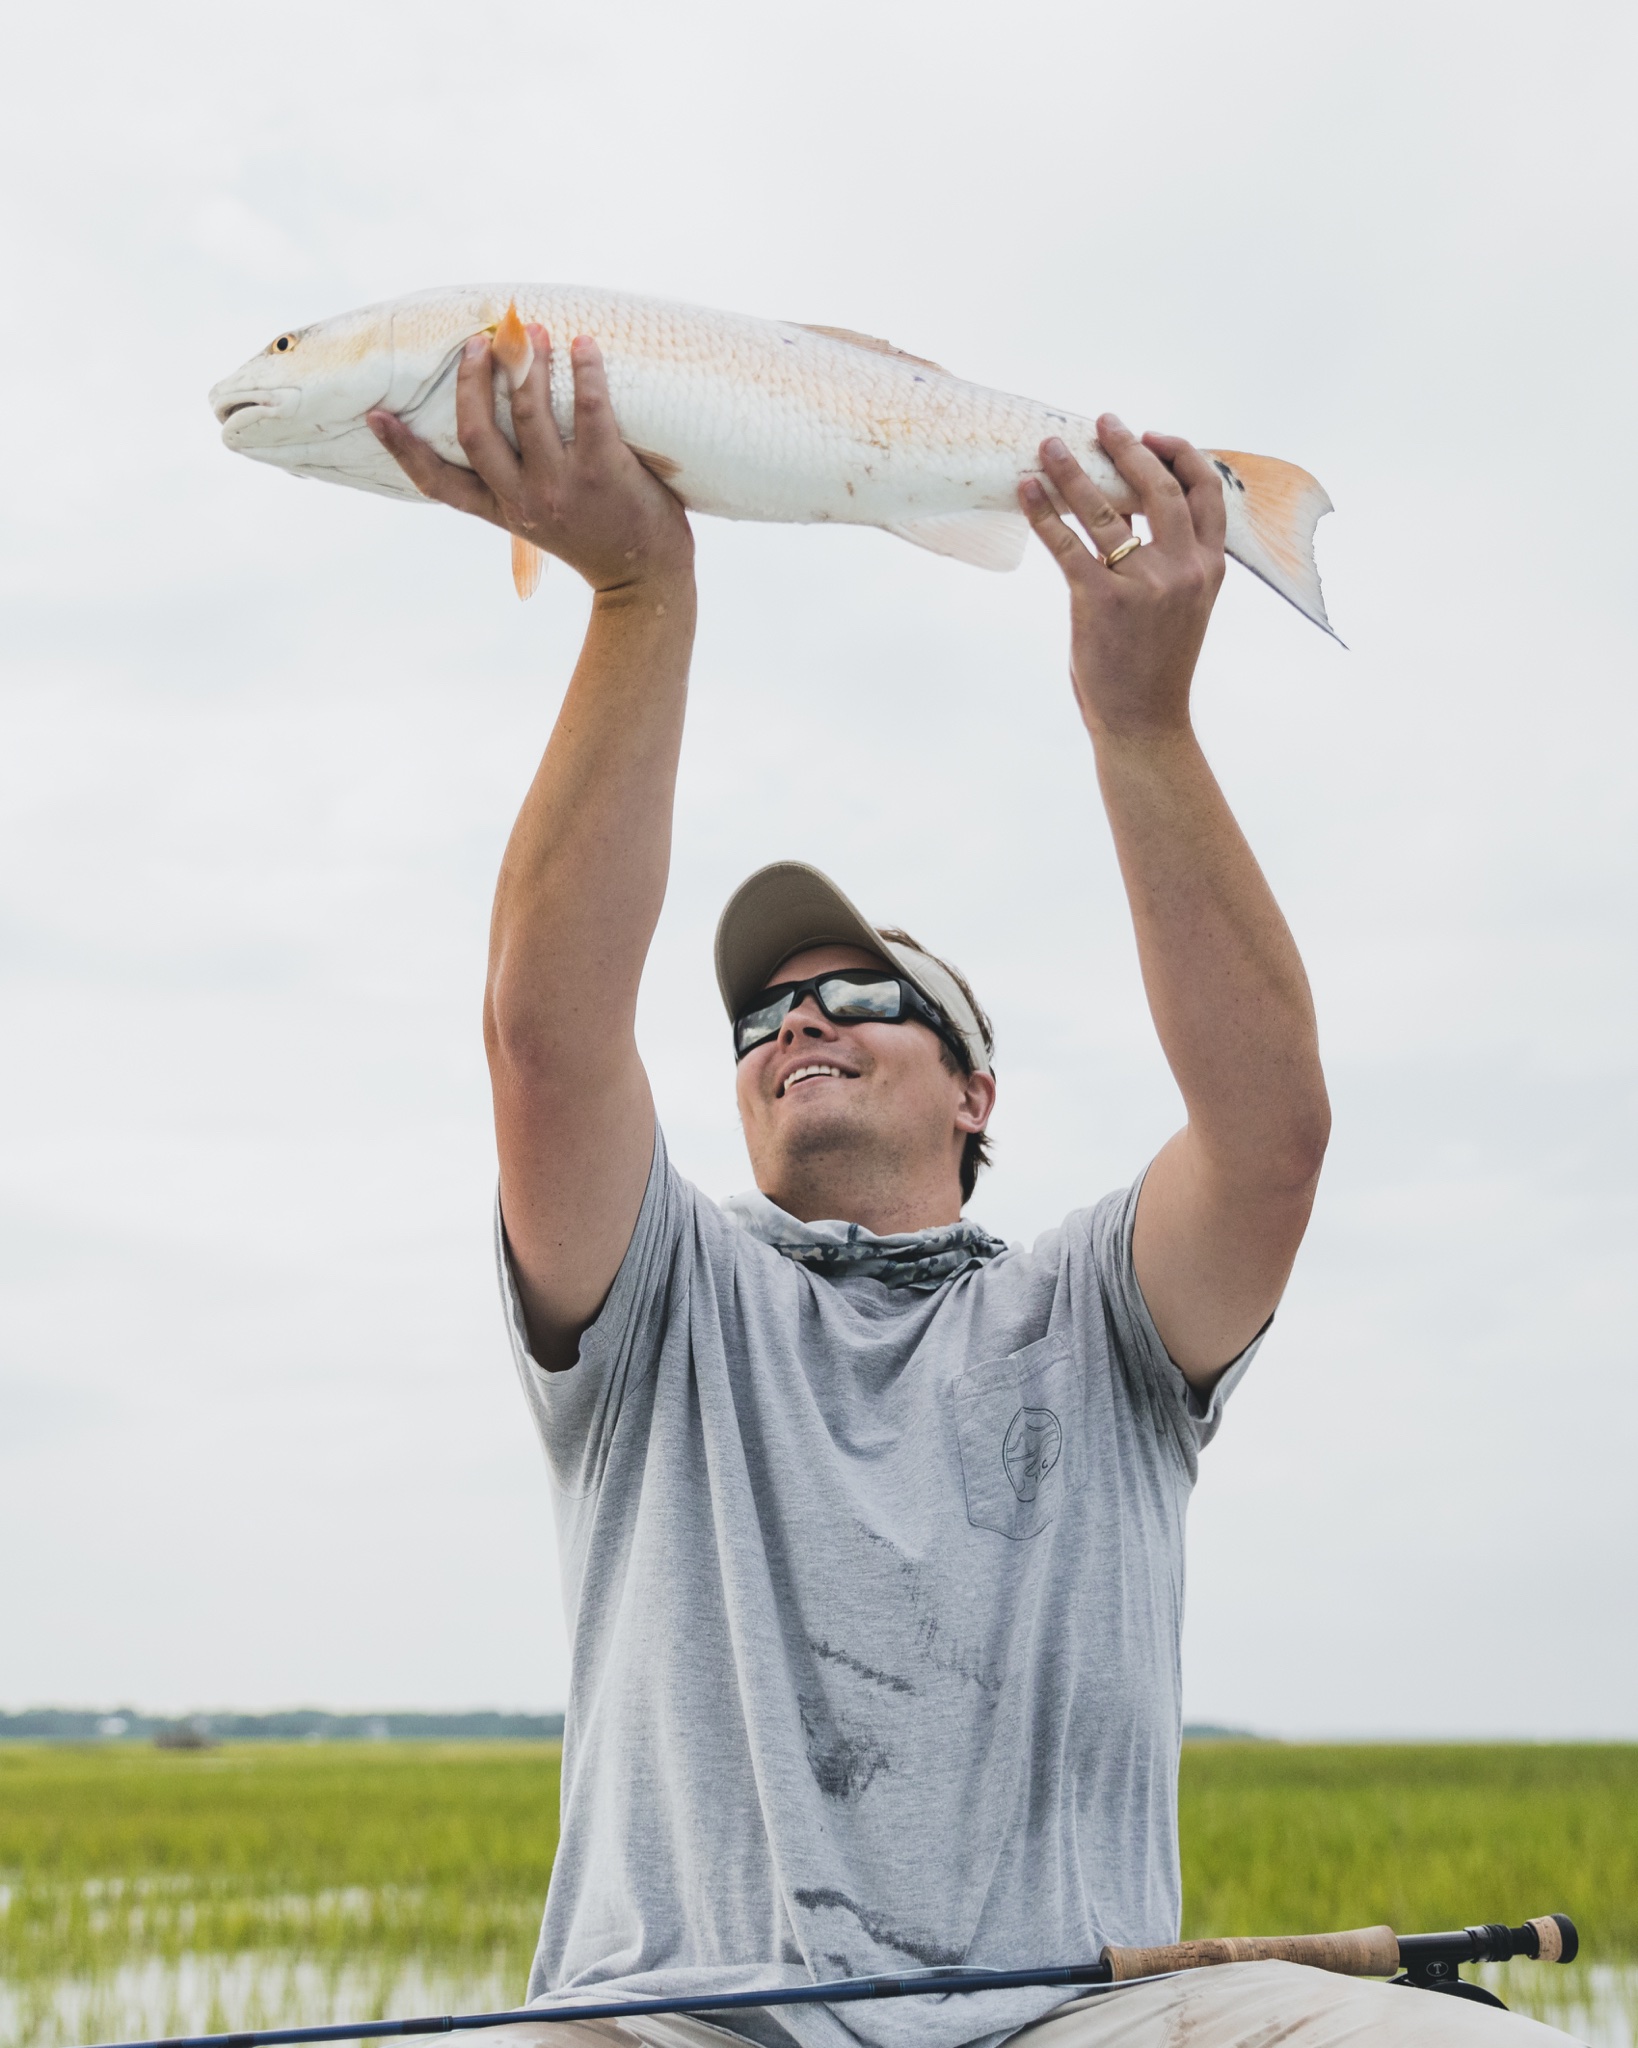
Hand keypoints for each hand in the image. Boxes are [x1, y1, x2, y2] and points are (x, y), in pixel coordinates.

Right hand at [367, 328, 694, 594]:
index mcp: (501, 511)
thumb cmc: (598, 539)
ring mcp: (562, 487)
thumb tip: (503, 428)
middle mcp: (523, 500)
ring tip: (532, 332)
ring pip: (529, 411)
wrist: (646, 580)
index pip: (438, 484)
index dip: (403, 450)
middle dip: (472, 380)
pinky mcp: (604, 471)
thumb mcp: (540, 523)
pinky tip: (584, 344)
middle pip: (476, 432)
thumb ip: (516, 486)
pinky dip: (585, 369)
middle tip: (480, 343)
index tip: (375, 415)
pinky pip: (590, 408)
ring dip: (527, 363)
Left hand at [1019, 419, 1224, 738]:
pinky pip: (1067, 543)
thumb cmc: (1156, 665)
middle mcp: (1183, 569)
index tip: (1152, 436)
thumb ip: (1167, 560)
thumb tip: (1127, 514)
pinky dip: (1044, 511)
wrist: (1146, 723)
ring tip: (1049, 446)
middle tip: (1101, 423)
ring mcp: (1144, 584)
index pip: (1206, 490)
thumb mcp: (1182, 606)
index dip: (1180, 454)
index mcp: (1210, 567)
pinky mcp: (1101, 600)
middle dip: (1127, 447)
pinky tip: (1027, 489)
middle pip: (1157, 486)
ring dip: (1073, 470)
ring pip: (1105, 508)